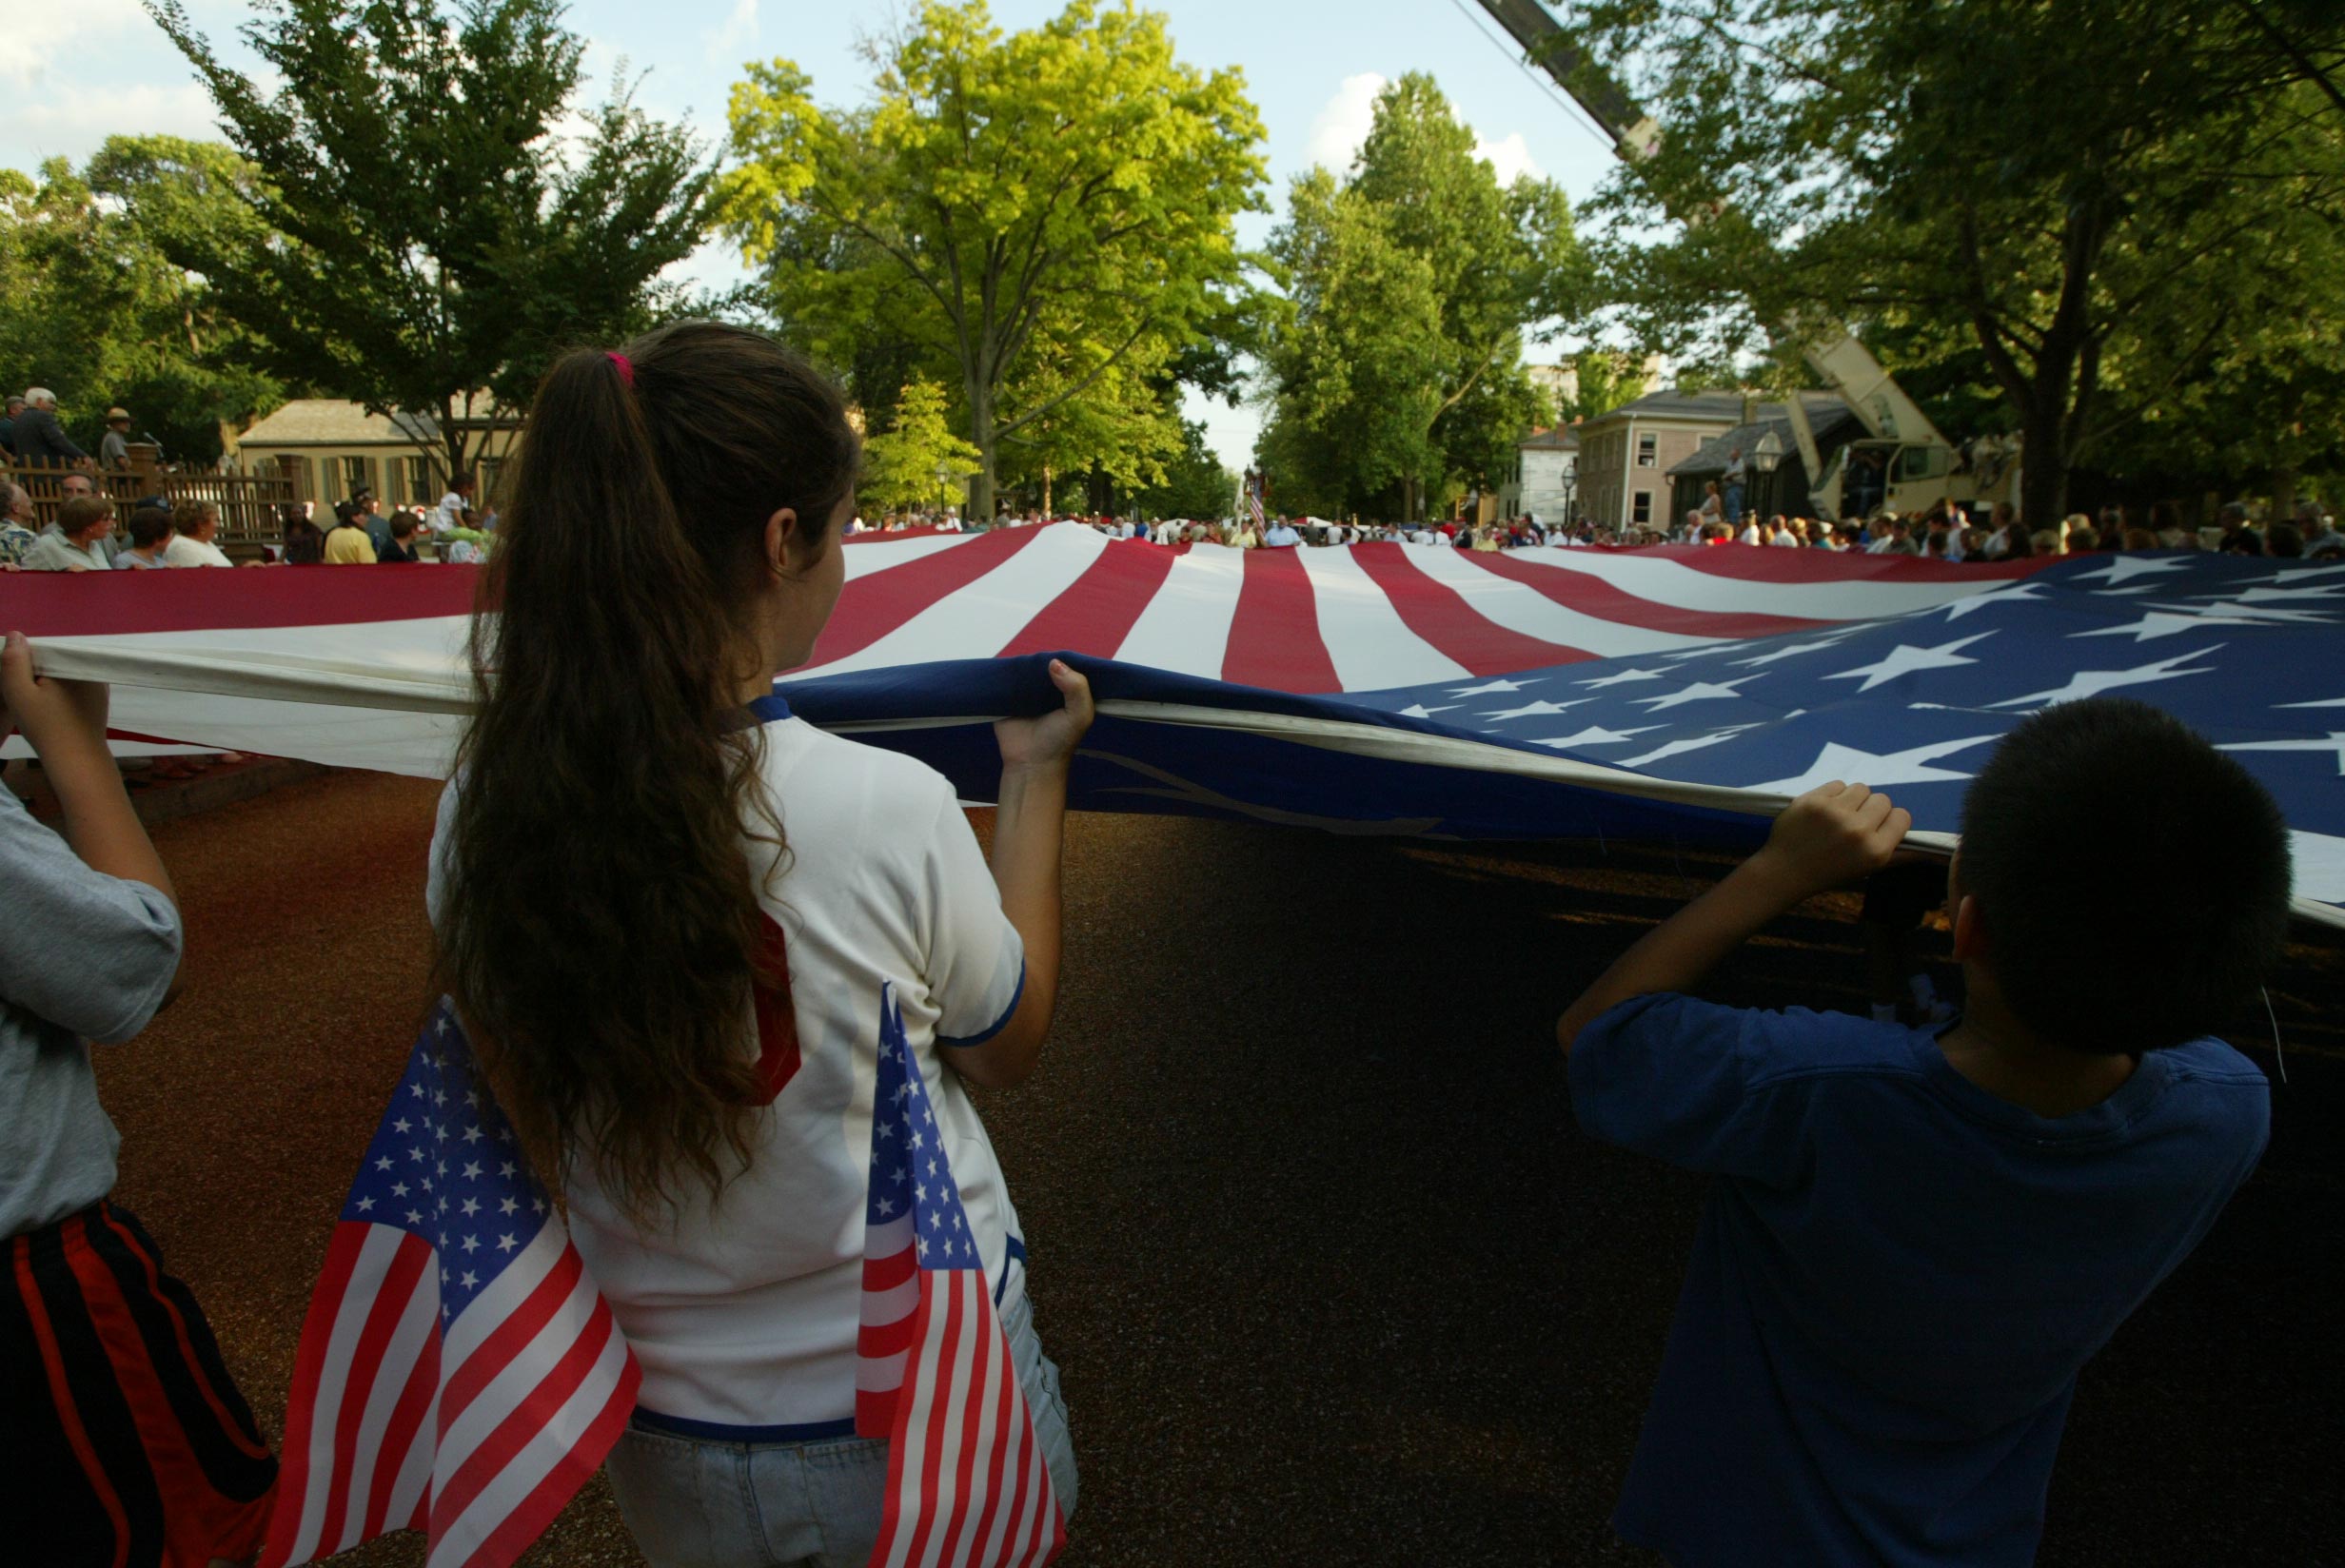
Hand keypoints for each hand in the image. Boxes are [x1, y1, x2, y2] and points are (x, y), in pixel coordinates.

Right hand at [0, 631, 108, 750]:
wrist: (77, 761)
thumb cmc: (46, 728)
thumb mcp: (19, 694)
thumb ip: (14, 662)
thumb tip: (17, 635)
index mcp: (74, 663)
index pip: (44, 649)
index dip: (25, 661)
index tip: (18, 679)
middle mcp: (91, 669)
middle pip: (55, 660)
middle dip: (37, 671)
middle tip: (26, 693)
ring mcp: (99, 684)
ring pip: (65, 674)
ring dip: (49, 682)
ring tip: (38, 701)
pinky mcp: (99, 699)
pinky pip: (75, 686)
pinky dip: (61, 692)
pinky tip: (51, 707)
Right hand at [994, 659, 1094, 773]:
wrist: (1030, 763)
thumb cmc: (1059, 740)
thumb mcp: (1080, 714)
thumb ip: (1077, 687)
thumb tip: (1053, 663)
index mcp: (1067, 689)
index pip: (1067, 665)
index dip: (1065, 657)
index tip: (1061, 648)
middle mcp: (1046, 687)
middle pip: (1042, 663)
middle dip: (1039, 658)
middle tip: (1035, 652)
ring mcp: (1024, 691)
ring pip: (1022, 669)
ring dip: (1019, 664)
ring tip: (1018, 660)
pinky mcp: (1004, 697)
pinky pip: (1001, 680)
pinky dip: (1001, 673)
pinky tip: (1002, 668)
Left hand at [1748, 781, 1912, 902]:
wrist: (1785, 871)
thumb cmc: (1830, 872)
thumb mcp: (1867, 869)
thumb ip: (1898, 855)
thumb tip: (1932, 851)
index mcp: (1875, 851)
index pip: (1902, 816)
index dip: (1891, 820)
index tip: (1877, 827)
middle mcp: (1858, 830)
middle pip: (1882, 799)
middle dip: (1871, 809)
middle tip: (1854, 823)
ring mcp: (1834, 813)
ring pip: (1861, 788)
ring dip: (1853, 799)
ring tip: (1838, 816)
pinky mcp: (1813, 799)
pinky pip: (1837, 784)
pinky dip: (1833, 795)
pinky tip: (1823, 811)